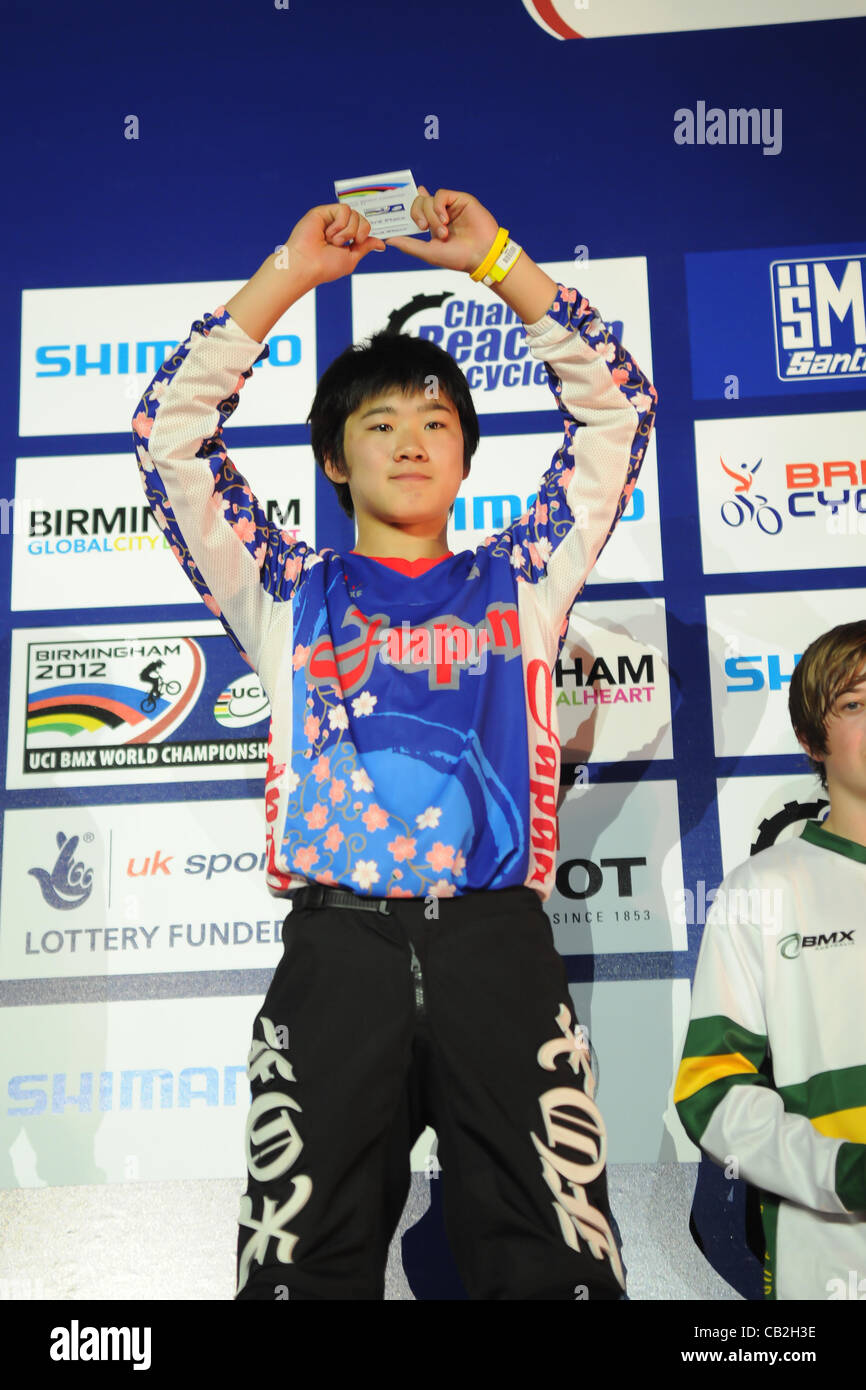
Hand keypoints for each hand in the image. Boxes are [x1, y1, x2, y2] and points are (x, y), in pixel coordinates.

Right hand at [284, 203, 386, 285]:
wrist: (308, 264)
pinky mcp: (323, 211)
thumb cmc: (325, 266)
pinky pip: (344, 209)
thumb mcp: (352, 258)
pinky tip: (328, 233)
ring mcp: (331, 218)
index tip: (357, 243)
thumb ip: (365, 247)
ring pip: (354, 213)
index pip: (364, 227)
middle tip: (343, 244)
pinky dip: (340, 224)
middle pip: (361, 218)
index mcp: (345, 238)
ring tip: (332, 241)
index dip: (365, 233)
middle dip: (357, 233)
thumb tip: (381, 243)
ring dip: (347, 231)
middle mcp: (338, 227)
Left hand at [385, 187, 499, 273]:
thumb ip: (409, 245)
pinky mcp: (460, 199)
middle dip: (417, 215)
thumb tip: (389, 240)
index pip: (415, 210)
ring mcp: (450, 206)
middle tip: (424, 228)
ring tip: (443, 231)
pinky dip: (438, 206)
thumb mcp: (428, 253)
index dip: (406, 208)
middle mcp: (440, 214)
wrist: (481, 255)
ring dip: (431, 215)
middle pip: (418, 203)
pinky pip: (441, 194)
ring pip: (428, 199)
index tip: (397, 212)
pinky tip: (445, 219)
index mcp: (433, 226)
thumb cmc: (457, 258)